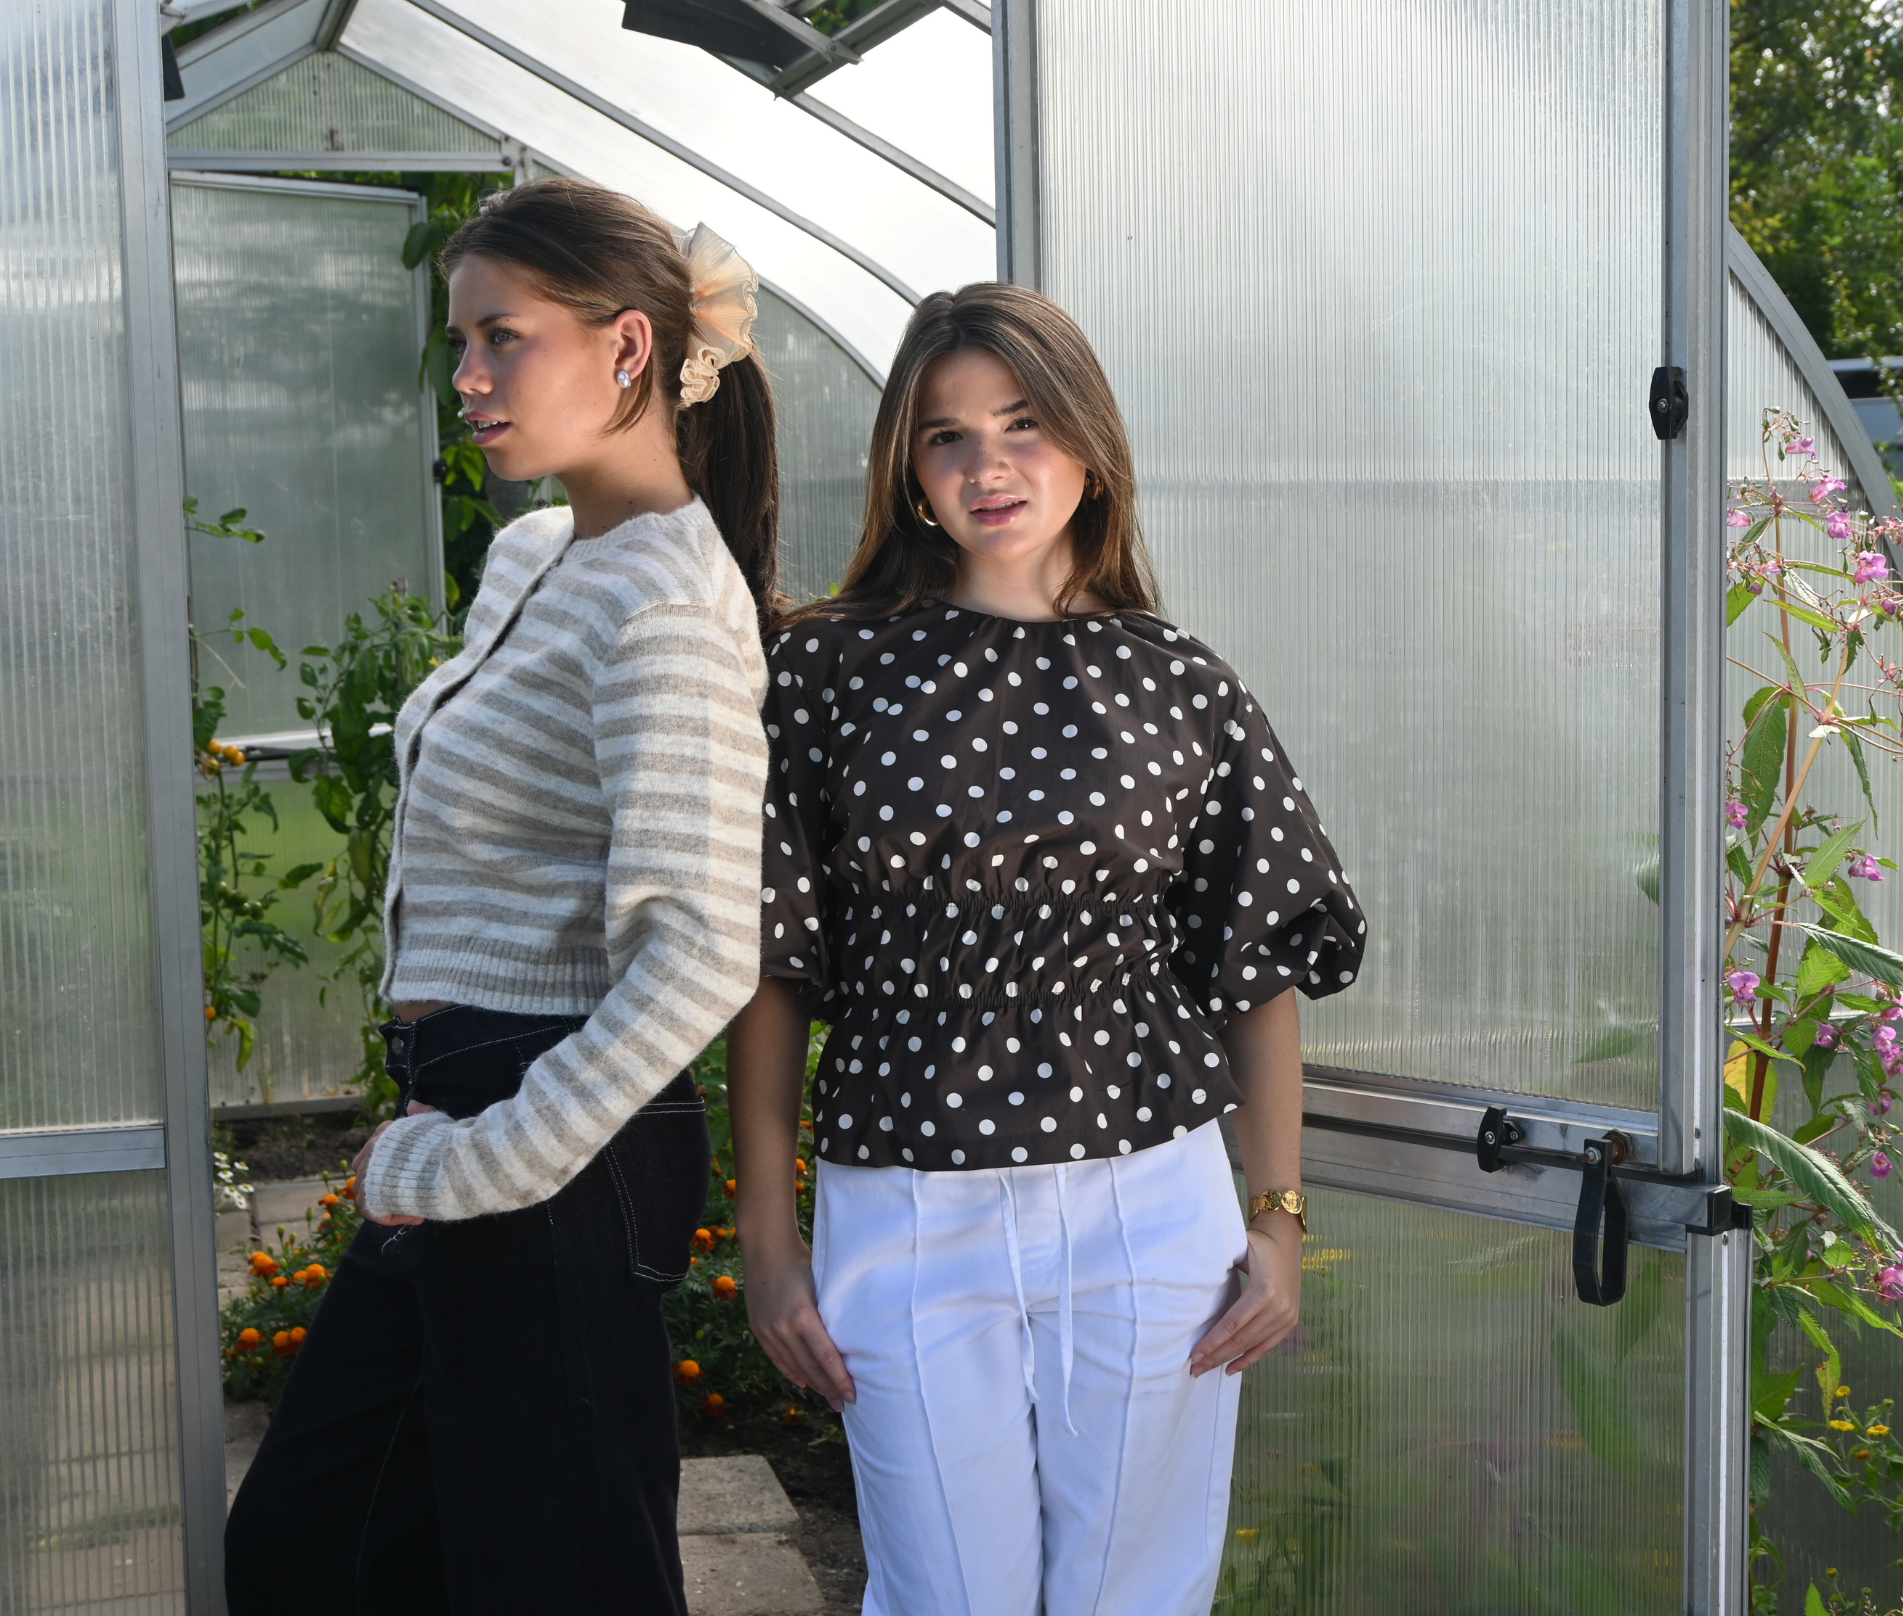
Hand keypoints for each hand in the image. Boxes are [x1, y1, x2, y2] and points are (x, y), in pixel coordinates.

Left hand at [349, 1101, 436, 1226]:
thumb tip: (412, 1105)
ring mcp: (368, 1174)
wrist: (448, 1164)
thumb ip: (422, 1114)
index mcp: (385, 1132)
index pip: (375, 1149)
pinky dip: (393, 1216)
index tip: (413, 1174)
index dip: (390, 1165)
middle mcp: (371, 1151)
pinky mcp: (370, 1196)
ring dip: (386, 1200)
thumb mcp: (435, 1121)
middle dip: (381, 1183)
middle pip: (364, 1170)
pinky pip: (372, 1210)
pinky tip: (416, 1215)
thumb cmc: (447, 1143)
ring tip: (413, 1206)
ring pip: (365, 1192)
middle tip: (406, 1192)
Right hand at [741, 1230, 855, 1410]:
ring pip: (794, 1367)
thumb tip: (853, 1338)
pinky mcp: (759, 1330)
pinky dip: (792, 1373)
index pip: (827, 1357)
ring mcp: (768, 1331)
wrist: (766, 1248)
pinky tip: (804, 1383)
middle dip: (829, 1388)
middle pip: (811, 1368)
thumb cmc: (802, 1262)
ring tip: (828, 1397)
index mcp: (803, 1316)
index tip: (852, 1395)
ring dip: (813, 1384)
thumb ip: (831, 1313)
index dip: (840, 1379)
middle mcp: (783, 1328)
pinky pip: (777, 1359)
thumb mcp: (822, 1286)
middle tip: (844, 1404)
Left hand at [1189, 1215, 1301, 1376]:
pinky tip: (1231, 1369)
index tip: (1194, 1354)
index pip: (1233, 1323)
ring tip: (1207, 1369)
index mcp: (1264, 1290)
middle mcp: (1278, 1307)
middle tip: (1195, 1368)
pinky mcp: (1290, 1321)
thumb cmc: (1256, 1244)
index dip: (1213, 1341)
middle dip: (1216, 1356)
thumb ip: (1217, 1265)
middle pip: (1241, 1339)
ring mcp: (1287, 1317)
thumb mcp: (1237, 1250)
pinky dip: (1249, 1359)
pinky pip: (1268, 1346)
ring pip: (1253, 1345)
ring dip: (1229, 1360)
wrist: (1286, 1240)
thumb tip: (1188, 1282)